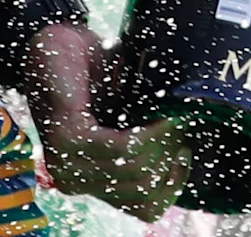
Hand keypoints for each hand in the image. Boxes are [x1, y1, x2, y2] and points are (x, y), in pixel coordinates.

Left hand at [25, 22, 187, 216]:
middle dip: (173, 158)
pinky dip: (154, 132)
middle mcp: (76, 180)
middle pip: (144, 192)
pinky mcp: (72, 139)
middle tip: (182, 126)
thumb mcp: (127, 115)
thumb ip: (147, 140)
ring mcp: (69, 163)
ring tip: (176, 117)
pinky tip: (165, 116)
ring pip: (137, 172)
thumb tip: (192, 148)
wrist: (58, 42)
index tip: (186, 152)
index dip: (173, 185)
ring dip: (166, 143)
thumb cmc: (96, 75)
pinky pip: (125, 148)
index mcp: (91, 179)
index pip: (144, 208)